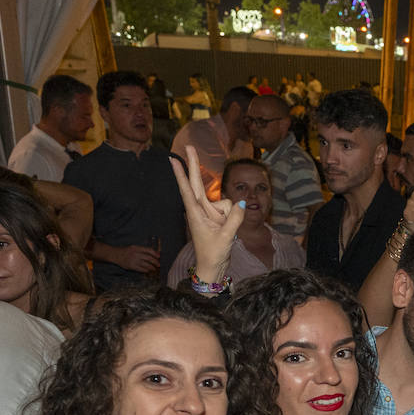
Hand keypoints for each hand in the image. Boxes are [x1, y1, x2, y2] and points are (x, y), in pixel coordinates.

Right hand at [99, 244, 159, 273]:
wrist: (115, 255)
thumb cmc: (126, 251)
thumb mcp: (134, 248)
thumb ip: (143, 250)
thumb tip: (155, 253)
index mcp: (137, 248)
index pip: (149, 250)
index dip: (155, 253)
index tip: (159, 256)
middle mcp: (135, 253)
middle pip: (149, 258)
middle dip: (155, 262)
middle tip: (159, 264)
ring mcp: (133, 260)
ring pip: (146, 265)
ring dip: (152, 267)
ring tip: (154, 268)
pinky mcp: (131, 266)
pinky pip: (141, 269)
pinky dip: (146, 270)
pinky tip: (148, 270)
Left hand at [170, 144, 243, 281]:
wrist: (213, 268)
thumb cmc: (213, 254)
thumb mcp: (226, 237)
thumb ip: (234, 218)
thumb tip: (241, 202)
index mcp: (195, 214)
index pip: (187, 190)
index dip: (181, 174)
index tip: (172, 159)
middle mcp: (200, 210)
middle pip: (198, 183)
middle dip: (194, 164)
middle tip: (189, 145)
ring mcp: (209, 213)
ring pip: (224, 203)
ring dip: (229, 215)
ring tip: (223, 233)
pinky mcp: (217, 217)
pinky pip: (230, 210)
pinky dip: (233, 218)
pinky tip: (227, 231)